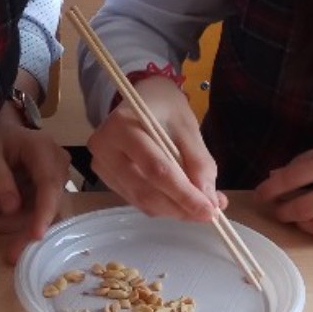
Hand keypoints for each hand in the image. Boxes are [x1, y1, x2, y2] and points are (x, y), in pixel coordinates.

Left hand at [0, 101, 69, 262]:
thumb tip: (11, 208)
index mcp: (44, 151)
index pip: (50, 185)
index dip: (44, 212)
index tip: (35, 236)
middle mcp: (56, 167)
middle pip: (48, 206)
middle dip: (24, 231)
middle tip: (8, 255)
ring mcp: (51, 183)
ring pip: (34, 213)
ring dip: (3, 223)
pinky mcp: (42, 196)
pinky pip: (26, 213)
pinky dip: (2, 219)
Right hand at [86, 76, 225, 222]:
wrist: (143, 98)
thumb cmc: (165, 108)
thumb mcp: (188, 128)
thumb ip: (199, 163)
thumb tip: (210, 202)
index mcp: (123, 127)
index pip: (156, 170)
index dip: (184, 195)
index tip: (210, 211)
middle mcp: (104, 149)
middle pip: (145, 190)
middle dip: (180, 207)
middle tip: (209, 213)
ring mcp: (101, 165)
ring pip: (141, 200)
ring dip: (173, 209)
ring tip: (198, 207)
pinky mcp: (106, 177)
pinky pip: (136, 199)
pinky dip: (161, 205)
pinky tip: (179, 200)